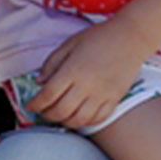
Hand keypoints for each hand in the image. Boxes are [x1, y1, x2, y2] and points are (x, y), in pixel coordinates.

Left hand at [29, 20, 150, 130]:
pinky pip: (98, 119)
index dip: (35, 104)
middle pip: (61, 111)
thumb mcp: (69, 43)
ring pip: (79, 120)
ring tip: (59, 116)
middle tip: (43, 112)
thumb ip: (52, 63)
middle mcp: (87, 85)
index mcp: (73, 69)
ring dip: (65, 122)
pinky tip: (79, 117)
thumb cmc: (99, 37)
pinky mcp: (115, 99)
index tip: (30, 105)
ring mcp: (102, 94)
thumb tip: (39, 82)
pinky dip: (85, 122)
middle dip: (47, 115)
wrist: (131, 37)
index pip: (48, 95)